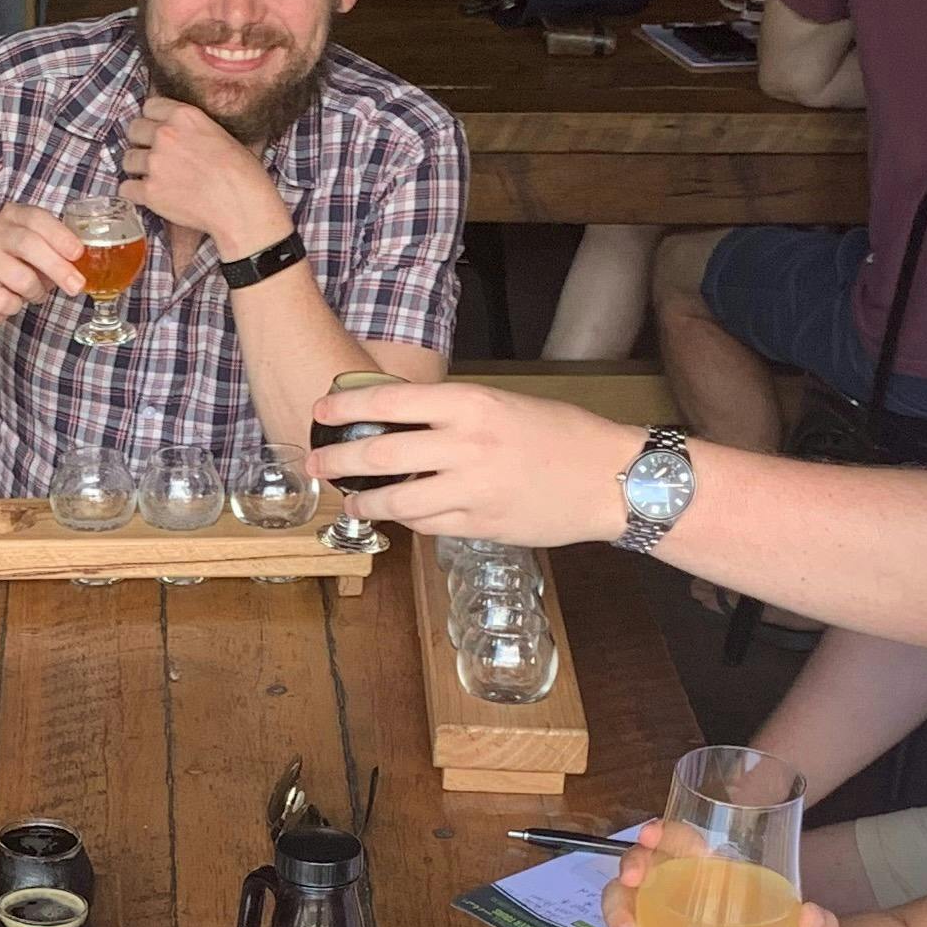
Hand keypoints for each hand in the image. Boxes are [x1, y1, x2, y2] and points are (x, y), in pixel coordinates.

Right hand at [0, 208, 90, 333]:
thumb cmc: (12, 271)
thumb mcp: (36, 257)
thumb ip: (57, 253)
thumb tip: (86, 263)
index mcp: (12, 217)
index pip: (37, 218)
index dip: (60, 235)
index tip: (78, 253)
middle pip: (28, 244)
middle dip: (57, 267)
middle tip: (76, 285)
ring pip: (20, 277)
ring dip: (35, 292)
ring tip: (33, 294)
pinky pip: (3, 300)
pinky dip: (14, 307)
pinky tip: (9, 302)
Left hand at [120, 95, 292, 261]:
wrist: (241, 205)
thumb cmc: (241, 173)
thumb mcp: (220, 133)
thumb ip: (192, 128)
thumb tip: (181, 134)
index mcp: (184, 116)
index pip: (149, 106)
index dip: (153, 120)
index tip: (158, 130)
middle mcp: (165, 135)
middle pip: (134, 129)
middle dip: (142, 142)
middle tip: (156, 155)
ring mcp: (154, 163)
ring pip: (128, 159)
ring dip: (137, 168)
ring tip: (156, 178)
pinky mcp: (149, 191)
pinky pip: (126, 188)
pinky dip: (135, 193)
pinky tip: (149, 195)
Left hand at [306, 377, 639, 548]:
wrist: (611, 479)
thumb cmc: (564, 435)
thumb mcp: (506, 404)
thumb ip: (456, 413)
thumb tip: (403, 419)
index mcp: (472, 404)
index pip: (392, 401)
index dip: (347, 407)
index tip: (321, 410)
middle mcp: (466, 445)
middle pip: (381, 453)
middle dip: (337, 459)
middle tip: (315, 463)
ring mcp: (472, 489)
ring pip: (397, 500)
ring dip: (364, 502)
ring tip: (350, 501)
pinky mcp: (480, 524)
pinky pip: (427, 525)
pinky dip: (406, 520)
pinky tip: (398, 516)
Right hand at [601, 821, 839, 926]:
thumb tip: (815, 915)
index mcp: (717, 885)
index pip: (683, 846)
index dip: (666, 835)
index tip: (655, 836)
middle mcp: (683, 903)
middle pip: (640, 871)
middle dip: (629, 868)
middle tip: (631, 880)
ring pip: (625, 913)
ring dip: (620, 922)